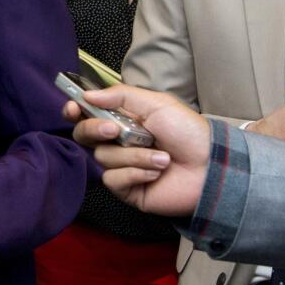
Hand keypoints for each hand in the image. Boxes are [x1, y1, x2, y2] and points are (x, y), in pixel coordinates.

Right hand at [67, 84, 209, 215]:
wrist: (210, 166)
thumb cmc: (187, 132)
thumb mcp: (156, 104)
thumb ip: (120, 95)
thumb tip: (87, 95)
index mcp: (122, 120)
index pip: (87, 115)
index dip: (75, 111)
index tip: (74, 108)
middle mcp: (117, 142)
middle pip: (84, 136)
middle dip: (95, 130)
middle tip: (114, 130)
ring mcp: (121, 166)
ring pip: (103, 157)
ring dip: (133, 156)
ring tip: (161, 158)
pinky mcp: (127, 189)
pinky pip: (114, 179)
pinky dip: (135, 173)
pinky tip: (156, 173)